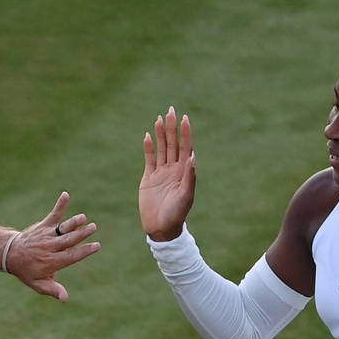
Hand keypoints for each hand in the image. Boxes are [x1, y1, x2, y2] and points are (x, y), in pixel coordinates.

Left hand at [2, 192, 99, 301]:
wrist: (10, 255)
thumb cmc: (28, 271)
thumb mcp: (39, 285)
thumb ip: (53, 290)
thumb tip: (65, 299)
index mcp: (52, 262)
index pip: (71, 256)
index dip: (84, 251)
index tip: (96, 246)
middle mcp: (50, 247)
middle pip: (69, 240)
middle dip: (82, 234)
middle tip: (93, 228)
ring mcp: (46, 236)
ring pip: (63, 229)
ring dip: (73, 222)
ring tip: (83, 217)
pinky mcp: (43, 226)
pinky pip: (53, 215)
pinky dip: (60, 205)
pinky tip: (66, 195)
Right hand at [139, 107, 194, 240]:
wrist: (161, 228)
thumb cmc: (177, 214)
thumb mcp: (186, 196)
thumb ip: (189, 177)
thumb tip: (192, 157)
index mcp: (184, 171)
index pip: (185, 147)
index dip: (185, 133)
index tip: (185, 118)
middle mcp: (173, 169)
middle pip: (173, 143)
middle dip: (172, 127)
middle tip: (171, 110)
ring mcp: (161, 172)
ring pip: (161, 148)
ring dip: (160, 133)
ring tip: (159, 118)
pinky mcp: (149, 178)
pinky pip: (149, 159)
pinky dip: (148, 147)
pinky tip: (146, 136)